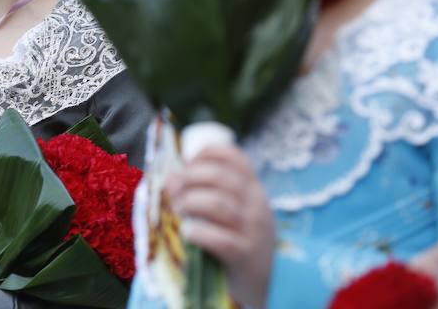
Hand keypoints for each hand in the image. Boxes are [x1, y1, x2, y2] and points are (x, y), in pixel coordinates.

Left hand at [165, 145, 274, 308]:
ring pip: (219, 205)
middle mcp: (257, 205)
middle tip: (174, 188)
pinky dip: (199, 233)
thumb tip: (172, 176)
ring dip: (191, 203)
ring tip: (179, 210)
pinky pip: (221, 239)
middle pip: (222, 178)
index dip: (208, 153)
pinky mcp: (245, 255)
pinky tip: (188, 233)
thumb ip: (207, 192)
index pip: (236, 159)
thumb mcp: (231, 212)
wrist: (265, 283)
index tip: (187, 161)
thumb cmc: (239, 241)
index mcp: (253, 189)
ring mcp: (254, 230)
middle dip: (191, 177)